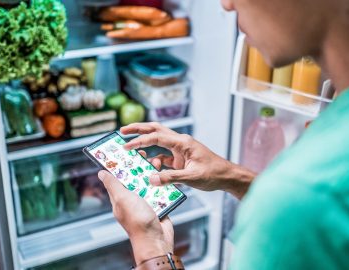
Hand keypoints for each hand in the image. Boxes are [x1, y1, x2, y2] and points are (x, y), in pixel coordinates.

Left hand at [98, 151, 172, 264]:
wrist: (157, 239)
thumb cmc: (137, 221)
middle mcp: (132, 199)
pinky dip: (162, 183)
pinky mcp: (158, 204)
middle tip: (144, 154)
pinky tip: (165, 175)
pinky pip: (160, 190)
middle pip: (134, 177)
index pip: (117, 177)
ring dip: (152, 172)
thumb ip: (113, 185)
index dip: (120, 164)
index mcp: (120, 198)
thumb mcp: (122, 199)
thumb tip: (101, 172)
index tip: (124, 151)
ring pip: (148, 182)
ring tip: (157, 162)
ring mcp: (145, 201)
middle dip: (139, 165)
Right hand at [121, 122, 255, 198]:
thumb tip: (151, 179)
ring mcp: (180, 150)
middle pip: (156, 130)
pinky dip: (154, 159)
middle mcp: (180, 142)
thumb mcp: (192, 177)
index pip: (157, 137)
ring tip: (129, 146)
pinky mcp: (180, 158)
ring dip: (144, 142)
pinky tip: (147, 165)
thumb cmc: (213, 174)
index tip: (126, 146)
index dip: (140, 141)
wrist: (226, 176)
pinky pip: (163, 156)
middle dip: (138, 129)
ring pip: (158, 141)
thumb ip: (171, 178)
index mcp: (183, 142)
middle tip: (122, 131)